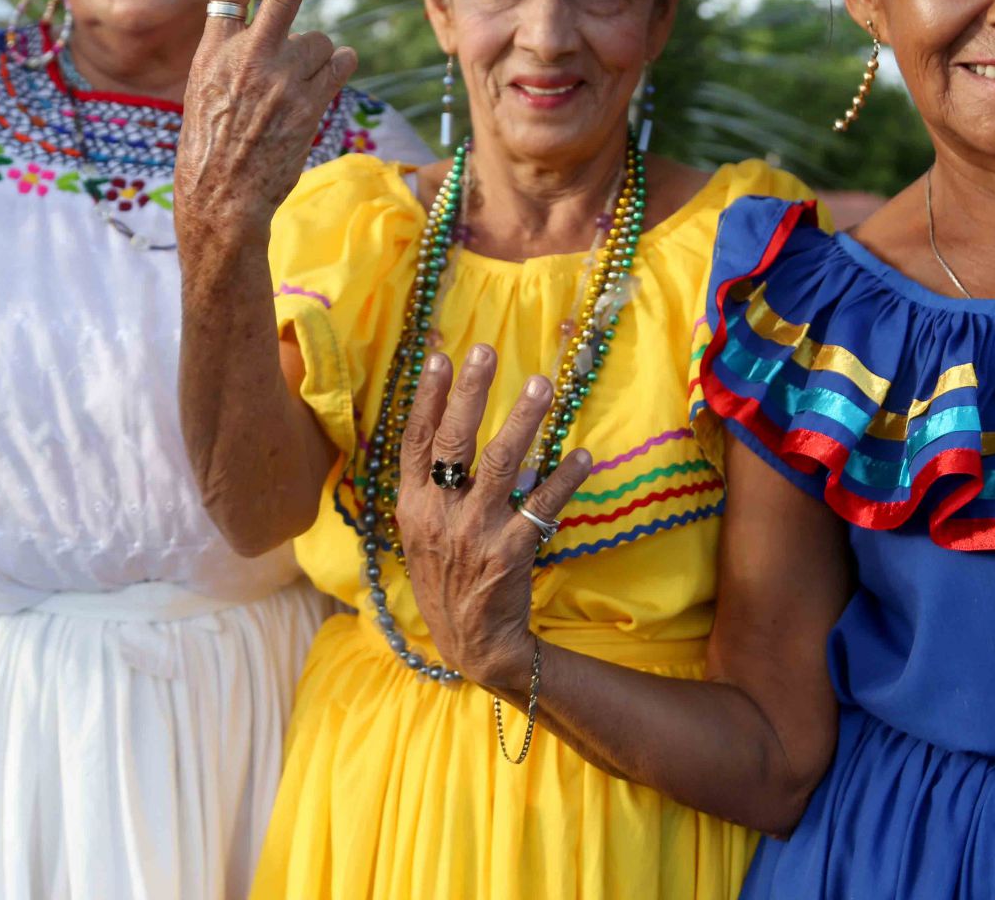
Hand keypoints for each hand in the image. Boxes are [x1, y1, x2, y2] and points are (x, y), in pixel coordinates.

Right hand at [174, 0, 358, 244]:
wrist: (222, 201)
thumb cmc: (210, 149)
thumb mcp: (207, 91)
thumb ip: (238, 54)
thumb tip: (289, 30)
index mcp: (215, 53)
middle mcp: (250, 58)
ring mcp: (283, 80)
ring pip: (319, 41)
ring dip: (314, 58)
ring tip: (288, 93)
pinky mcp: (310, 104)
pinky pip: (337, 65)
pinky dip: (333, 70)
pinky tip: (313, 93)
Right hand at [395, 346, 594, 691]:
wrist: (472, 644)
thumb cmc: (446, 579)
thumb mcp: (420, 535)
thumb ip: (429, 488)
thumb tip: (444, 428)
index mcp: (412, 506)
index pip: (416, 441)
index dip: (426, 397)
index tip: (440, 355)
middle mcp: (439, 515)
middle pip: (453, 443)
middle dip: (469, 393)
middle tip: (486, 351)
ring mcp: (474, 534)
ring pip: (500, 466)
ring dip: (522, 421)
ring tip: (541, 384)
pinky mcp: (509, 554)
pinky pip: (541, 507)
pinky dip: (563, 479)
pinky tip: (582, 455)